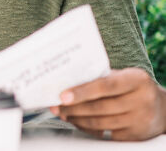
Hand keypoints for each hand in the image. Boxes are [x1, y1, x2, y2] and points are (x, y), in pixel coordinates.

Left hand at [49, 68, 165, 140]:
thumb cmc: (135, 88)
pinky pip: (106, 134)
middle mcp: (142, 100)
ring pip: (100, 123)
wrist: (162, 108)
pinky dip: (88, 128)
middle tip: (56, 106)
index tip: (63, 96)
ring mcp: (140, 120)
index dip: (82, 91)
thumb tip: (68, 82)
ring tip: (63, 113)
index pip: (105, 85)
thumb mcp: (124, 76)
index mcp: (136, 80)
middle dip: (73, 108)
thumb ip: (101, 78)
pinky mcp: (136, 135)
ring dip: (77, 119)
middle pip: (100, 107)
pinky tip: (78, 122)